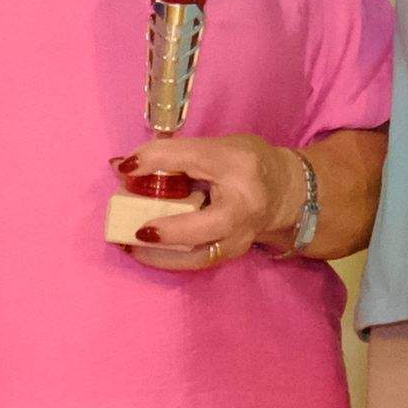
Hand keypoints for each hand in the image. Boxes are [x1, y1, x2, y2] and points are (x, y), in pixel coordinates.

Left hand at [109, 131, 292, 273]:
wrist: (284, 192)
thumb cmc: (244, 163)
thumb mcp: (215, 147)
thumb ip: (173, 155)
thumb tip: (123, 167)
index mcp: (238, 164)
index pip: (193, 158)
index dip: (155, 160)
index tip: (125, 166)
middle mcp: (245, 203)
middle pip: (207, 224)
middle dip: (170, 230)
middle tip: (138, 229)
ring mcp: (242, 234)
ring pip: (200, 254)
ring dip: (161, 253)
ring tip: (130, 244)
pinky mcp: (233, 251)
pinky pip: (197, 260)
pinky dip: (168, 258)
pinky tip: (144, 251)